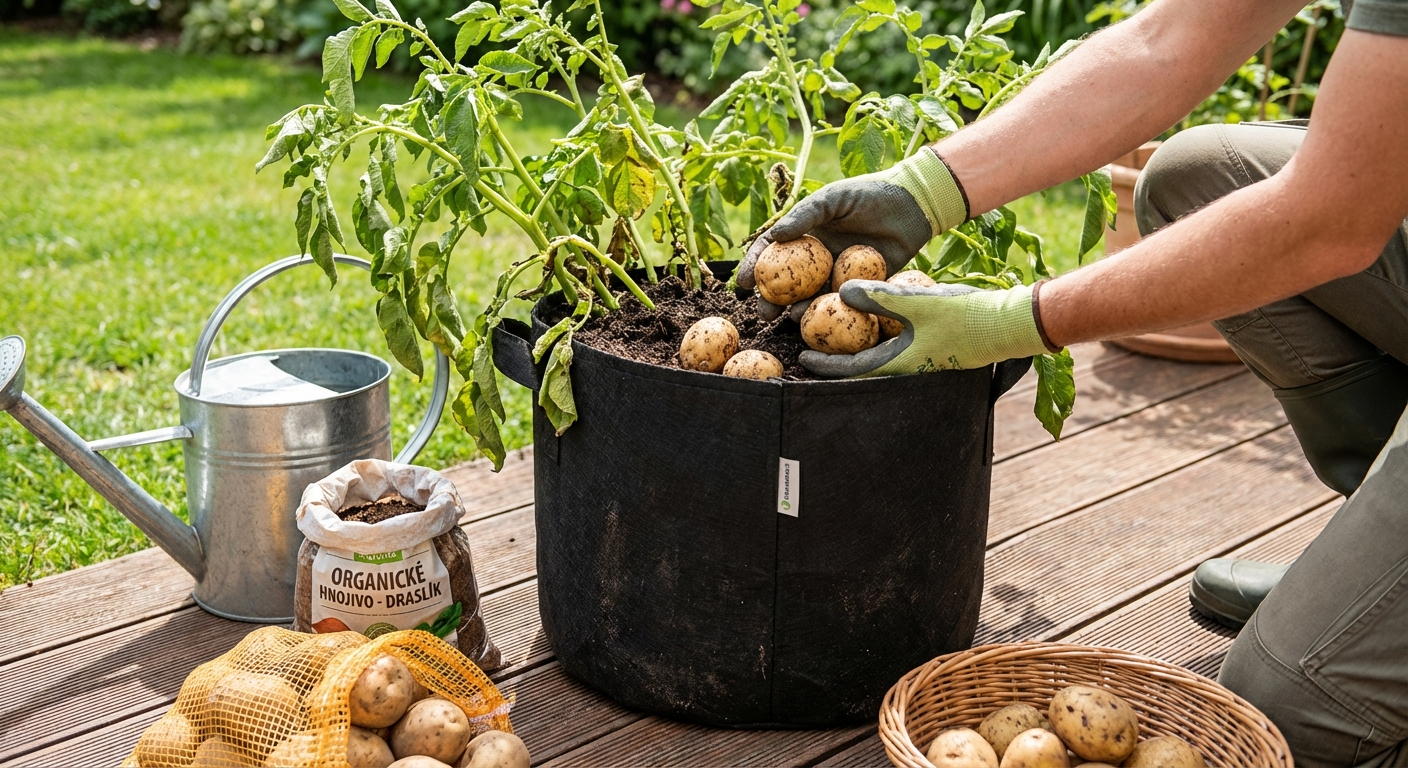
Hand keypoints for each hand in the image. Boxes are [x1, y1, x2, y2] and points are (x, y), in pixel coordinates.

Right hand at [738, 147, 967, 318]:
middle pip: (787, 283)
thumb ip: (805, 215)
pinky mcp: (861, 286)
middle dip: (771, 300)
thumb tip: (775, 235)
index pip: (772, 253)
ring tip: (790, 318)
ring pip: (811, 297)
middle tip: (762, 313)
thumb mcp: (832, 198)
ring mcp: (838, 274)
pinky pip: (841, 302)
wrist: (912, 205)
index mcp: (805, 234)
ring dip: (798, 310)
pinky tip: (821, 319)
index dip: (755, 267)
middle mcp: (818, 258)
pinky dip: (829, 312)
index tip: (743, 283)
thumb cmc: (869, 194)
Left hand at [799, 280, 1050, 377]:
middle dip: (835, 353)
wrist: (1007, 322)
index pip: (851, 370)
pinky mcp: (930, 342)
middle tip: (810, 339)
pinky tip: (870, 314)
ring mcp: (919, 354)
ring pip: (877, 350)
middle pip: (859, 362)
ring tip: (834, 325)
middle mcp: (905, 364)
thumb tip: (841, 292)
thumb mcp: (917, 302)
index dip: (824, 364)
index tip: (802, 356)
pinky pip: (894, 339)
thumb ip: (879, 297)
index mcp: (898, 364)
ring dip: (854, 340)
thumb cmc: (964, 317)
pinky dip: (878, 329)